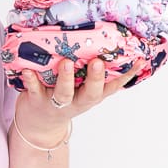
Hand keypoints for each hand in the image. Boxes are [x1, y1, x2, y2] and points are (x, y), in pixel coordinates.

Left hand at [16, 58, 138, 144]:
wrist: (38, 124)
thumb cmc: (64, 97)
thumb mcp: (84, 89)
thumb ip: (96, 73)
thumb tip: (115, 43)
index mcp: (91, 95)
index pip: (113, 86)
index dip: (127, 75)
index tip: (139, 60)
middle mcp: (77, 100)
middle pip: (91, 93)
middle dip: (96, 78)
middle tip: (98, 62)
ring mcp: (56, 102)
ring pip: (64, 93)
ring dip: (66, 78)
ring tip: (66, 63)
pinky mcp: (36, 101)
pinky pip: (34, 90)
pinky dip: (31, 80)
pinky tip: (29, 69)